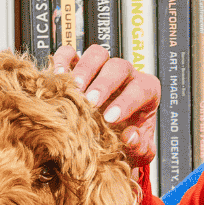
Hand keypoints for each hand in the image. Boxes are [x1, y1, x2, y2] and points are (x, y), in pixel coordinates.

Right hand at [51, 44, 157, 166]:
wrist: (110, 138)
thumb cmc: (128, 141)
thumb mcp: (139, 151)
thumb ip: (139, 146)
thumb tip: (129, 137)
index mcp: (146, 91)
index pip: (141, 89)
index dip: (126, 102)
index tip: (110, 118)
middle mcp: (125, 75)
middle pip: (118, 67)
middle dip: (104, 84)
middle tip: (91, 102)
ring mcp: (102, 67)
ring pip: (97, 54)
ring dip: (85, 70)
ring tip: (74, 89)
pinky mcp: (79, 65)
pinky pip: (71, 53)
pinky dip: (63, 60)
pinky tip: (57, 77)